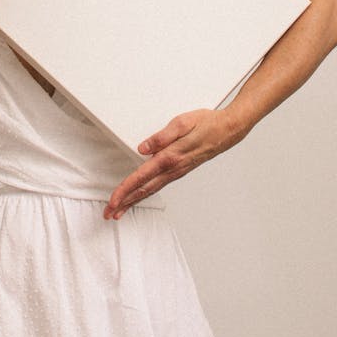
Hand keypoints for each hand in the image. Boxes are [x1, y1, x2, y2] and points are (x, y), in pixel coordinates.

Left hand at [103, 107, 245, 219]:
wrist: (228, 130)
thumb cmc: (206, 123)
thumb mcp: (182, 122)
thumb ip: (161, 136)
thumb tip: (143, 148)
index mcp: (170, 157)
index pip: (141, 177)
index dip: (125, 190)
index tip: (112, 201)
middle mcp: (173, 169)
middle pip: (143, 190)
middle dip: (124, 203)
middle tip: (108, 214)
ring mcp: (177, 171)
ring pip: (151, 190)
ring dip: (133, 201)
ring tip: (119, 211)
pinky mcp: (180, 170)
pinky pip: (158, 185)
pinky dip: (145, 193)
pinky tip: (139, 195)